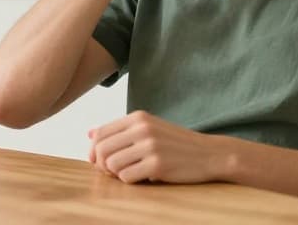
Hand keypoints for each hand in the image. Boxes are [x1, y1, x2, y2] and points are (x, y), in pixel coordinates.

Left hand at [87, 110, 230, 183]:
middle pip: (102, 150)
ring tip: (130, 172)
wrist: (209, 153)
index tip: (100, 161)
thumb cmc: (175, 143)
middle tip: (113, 171)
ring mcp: (150, 146)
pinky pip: (127, 177)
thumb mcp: (148, 128)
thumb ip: (120, 131)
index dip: (94, 151)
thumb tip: (89, 133)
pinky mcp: (157, 165)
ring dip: (117, 174)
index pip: (100, 133)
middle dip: (102, 165)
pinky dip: (130, 181)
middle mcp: (142, 128)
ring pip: (112, 165)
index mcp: (138, 117)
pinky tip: (142, 177)